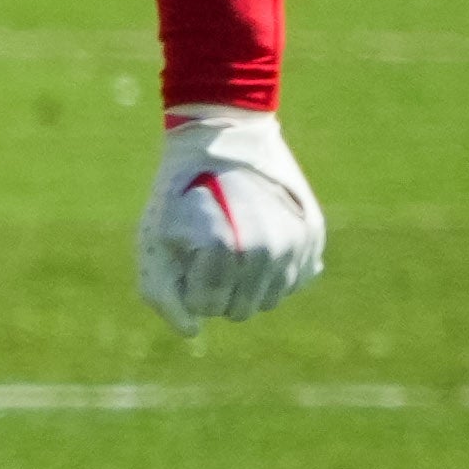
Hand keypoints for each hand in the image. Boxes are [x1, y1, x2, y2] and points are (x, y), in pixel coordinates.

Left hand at [138, 108, 324, 326]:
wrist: (222, 136)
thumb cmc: (179, 191)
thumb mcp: (154, 238)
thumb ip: (163, 294)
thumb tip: (192, 333)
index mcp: (226, 249)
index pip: (206, 306)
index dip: (186, 283)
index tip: (183, 250)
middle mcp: (269, 249)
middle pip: (241, 309)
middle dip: (217, 288)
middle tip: (206, 248)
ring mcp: (296, 242)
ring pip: (269, 300)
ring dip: (246, 284)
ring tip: (231, 243)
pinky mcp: (314, 234)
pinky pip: (295, 281)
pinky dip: (272, 272)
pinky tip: (257, 242)